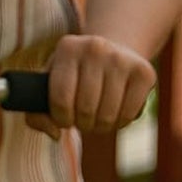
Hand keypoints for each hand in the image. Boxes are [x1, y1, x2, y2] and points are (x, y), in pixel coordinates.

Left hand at [30, 33, 154, 138]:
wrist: (115, 53)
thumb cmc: (77, 77)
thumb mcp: (51, 86)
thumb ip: (37, 112)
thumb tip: (54, 134)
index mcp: (68, 47)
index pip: (60, 99)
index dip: (62, 119)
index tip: (66, 118)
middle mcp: (95, 47)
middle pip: (85, 110)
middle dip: (83, 123)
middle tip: (85, 117)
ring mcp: (121, 58)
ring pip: (107, 116)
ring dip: (102, 126)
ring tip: (99, 115)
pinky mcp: (143, 73)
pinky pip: (128, 115)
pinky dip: (121, 122)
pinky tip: (117, 111)